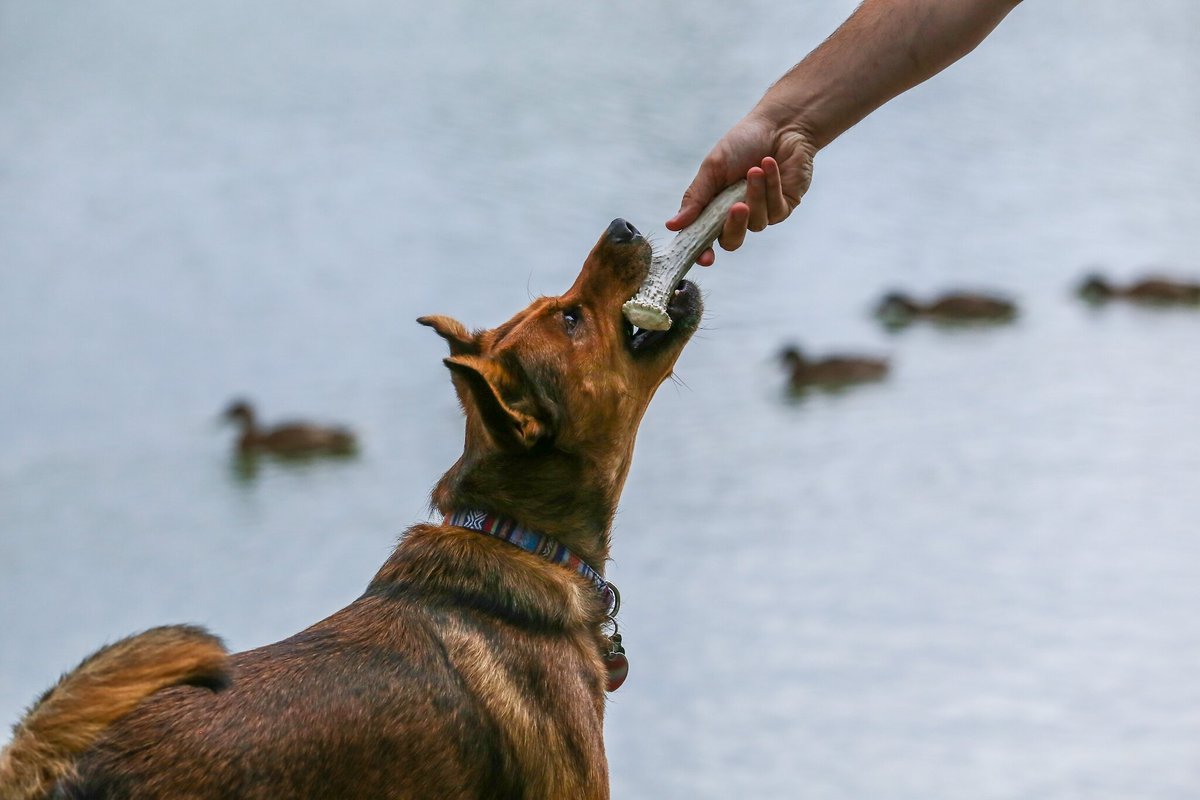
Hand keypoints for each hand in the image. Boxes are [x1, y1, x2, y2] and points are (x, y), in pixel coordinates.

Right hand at [665, 113, 814, 265]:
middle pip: (732, 240)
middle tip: (736, 206)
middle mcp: (738, 216)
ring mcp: (762, 213)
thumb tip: (672, 225)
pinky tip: (769, 165)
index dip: (703, 251)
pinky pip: (776, 209)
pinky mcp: (784, 206)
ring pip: (757, 222)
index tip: (704, 258)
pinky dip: (772, 186)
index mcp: (714, 208)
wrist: (779, 125)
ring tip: (755, 169)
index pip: (705, 238)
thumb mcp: (712, 168)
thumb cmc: (742, 143)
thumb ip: (695, 198)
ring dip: (756, 194)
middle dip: (734, 226)